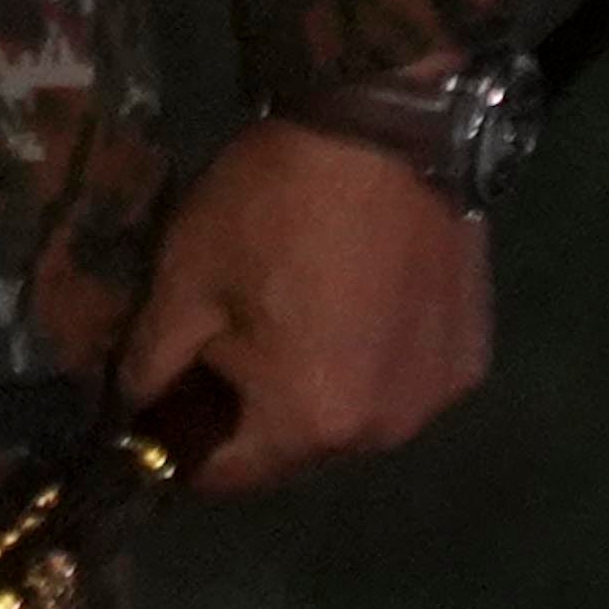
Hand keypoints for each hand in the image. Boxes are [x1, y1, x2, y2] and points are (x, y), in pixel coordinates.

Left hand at [116, 115, 493, 494]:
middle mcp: (383, 432)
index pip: (232, 476)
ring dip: (322, 390)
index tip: (170, 410)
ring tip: (301, 318)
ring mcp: (435, 397)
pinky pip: (403, 383)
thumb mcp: (186, 279)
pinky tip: (359, 305)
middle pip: (299, 450)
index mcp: (308, 423)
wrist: (381, 132)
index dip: (189, 449)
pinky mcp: (469, 358)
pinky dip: (374, 361)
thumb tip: (139, 406)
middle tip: (232, 344)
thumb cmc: (272, 207)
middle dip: (258, 415)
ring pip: (356, 418)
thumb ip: (154, 362)